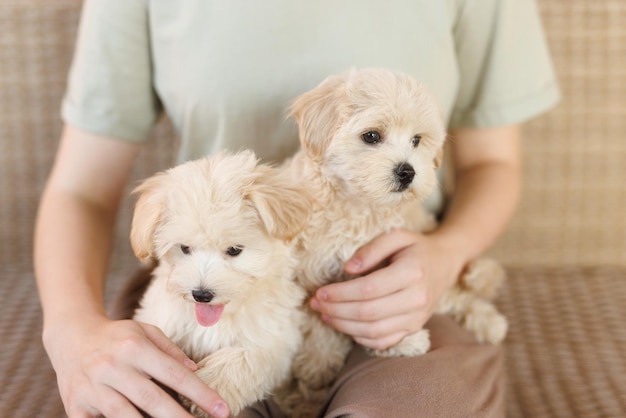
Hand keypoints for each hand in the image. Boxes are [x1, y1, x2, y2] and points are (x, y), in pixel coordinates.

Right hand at [43, 314, 229, 417]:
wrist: (71, 337)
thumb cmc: (117, 337)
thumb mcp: (145, 332)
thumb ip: (170, 350)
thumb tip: (195, 370)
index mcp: (134, 347)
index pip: (174, 374)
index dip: (200, 394)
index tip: (222, 409)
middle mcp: (113, 367)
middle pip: (152, 400)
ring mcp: (92, 388)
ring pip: (125, 416)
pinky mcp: (75, 406)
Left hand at [309, 228, 463, 350]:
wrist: (446, 263)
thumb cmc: (415, 248)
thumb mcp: (396, 235)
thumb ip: (371, 248)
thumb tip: (348, 269)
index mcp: (412, 272)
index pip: (368, 289)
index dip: (340, 293)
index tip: (320, 292)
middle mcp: (416, 298)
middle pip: (367, 313)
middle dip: (336, 310)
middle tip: (316, 304)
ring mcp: (417, 318)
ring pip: (373, 331)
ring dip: (343, 326)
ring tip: (325, 315)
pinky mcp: (414, 329)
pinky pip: (383, 342)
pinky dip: (360, 338)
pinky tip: (345, 326)